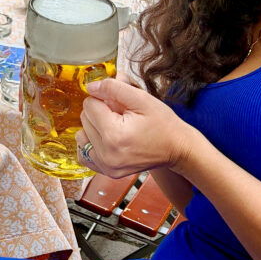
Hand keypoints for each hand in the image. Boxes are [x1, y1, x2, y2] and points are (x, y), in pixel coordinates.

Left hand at [76, 78, 196, 177]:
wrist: (178, 148)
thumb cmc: (163, 124)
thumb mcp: (141, 98)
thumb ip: (113, 88)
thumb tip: (90, 87)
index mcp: (114, 135)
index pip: (89, 105)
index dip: (104, 99)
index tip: (120, 104)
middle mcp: (107, 154)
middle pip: (84, 119)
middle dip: (100, 112)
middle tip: (122, 116)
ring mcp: (106, 166)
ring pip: (82, 134)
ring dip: (94, 127)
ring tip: (116, 128)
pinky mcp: (107, 172)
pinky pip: (84, 153)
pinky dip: (92, 143)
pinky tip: (107, 139)